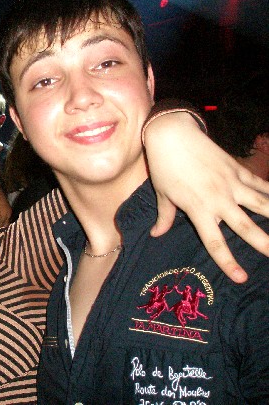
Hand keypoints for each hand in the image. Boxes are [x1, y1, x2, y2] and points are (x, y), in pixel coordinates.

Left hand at [145, 111, 268, 282]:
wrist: (172, 135)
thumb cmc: (164, 167)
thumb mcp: (162, 195)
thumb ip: (164, 217)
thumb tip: (156, 235)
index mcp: (198, 209)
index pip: (215, 241)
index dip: (228, 261)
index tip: (241, 278)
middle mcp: (218, 199)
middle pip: (246, 226)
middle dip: (264, 244)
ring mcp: (231, 183)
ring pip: (261, 204)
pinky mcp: (238, 169)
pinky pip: (260, 184)